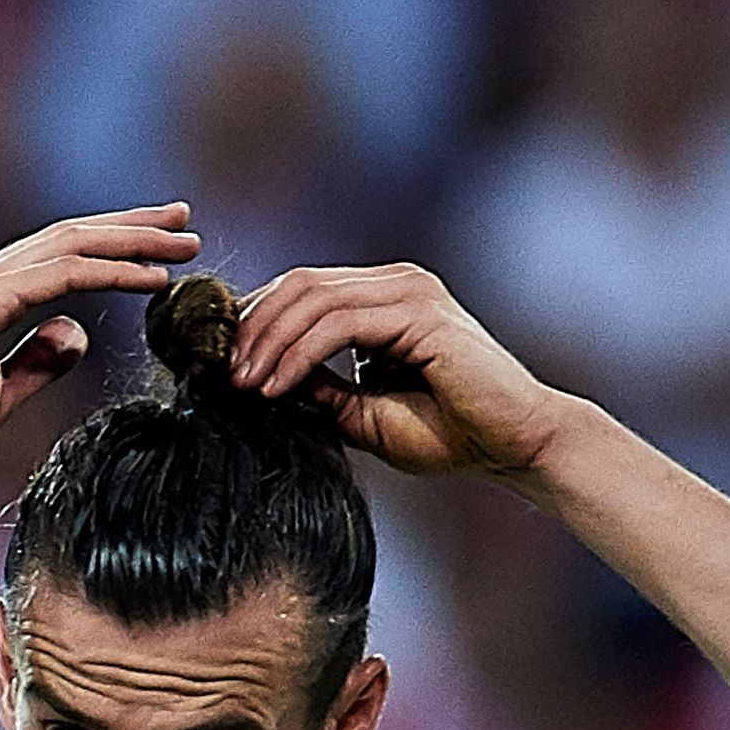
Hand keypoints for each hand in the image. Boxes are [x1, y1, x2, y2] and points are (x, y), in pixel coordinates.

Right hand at [0, 206, 199, 460]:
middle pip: (74, 236)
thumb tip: (77, 333)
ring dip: (137, 239)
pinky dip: (116, 270)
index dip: (106, 251)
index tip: (152, 255)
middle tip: (183, 219)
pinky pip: (68, 273)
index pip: (54, 261)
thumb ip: (35, 366)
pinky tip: (155, 277)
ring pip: (78, 244)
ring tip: (187, 238)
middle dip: (133, 227)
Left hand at [225, 261, 582, 477]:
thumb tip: (258, 380)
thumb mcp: (359, 413)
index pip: (301, 291)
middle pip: (299, 284)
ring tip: (243, 386)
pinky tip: (275, 388)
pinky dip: (297, 355)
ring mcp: (411, 292)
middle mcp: (396, 283)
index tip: (220, 367)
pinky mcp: (421, 313)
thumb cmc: (446, 433)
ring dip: (267, 343)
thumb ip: (316, 388)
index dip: (253, 323)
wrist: (509, 445)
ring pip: (312, 298)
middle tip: (223, 376)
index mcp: (382, 298)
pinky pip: (339, 323)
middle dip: (251, 329)